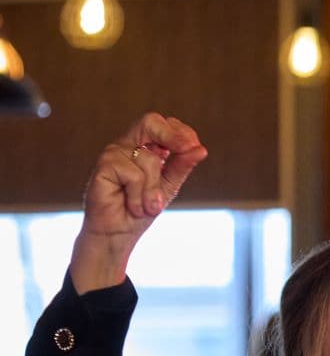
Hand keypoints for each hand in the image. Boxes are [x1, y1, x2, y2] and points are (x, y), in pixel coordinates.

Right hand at [71, 113, 208, 293]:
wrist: (118, 234)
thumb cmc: (142, 208)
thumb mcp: (169, 186)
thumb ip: (182, 166)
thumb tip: (201, 149)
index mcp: (144, 146)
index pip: (162, 125)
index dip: (180, 132)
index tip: (195, 147)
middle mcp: (127, 145)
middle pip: (150, 121)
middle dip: (172, 136)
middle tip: (187, 150)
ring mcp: (113, 154)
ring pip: (148, 158)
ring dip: (154, 189)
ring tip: (147, 206)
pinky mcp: (102, 167)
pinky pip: (133, 175)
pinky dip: (139, 196)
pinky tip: (132, 206)